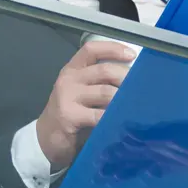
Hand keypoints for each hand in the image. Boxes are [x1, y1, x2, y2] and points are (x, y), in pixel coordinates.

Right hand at [35, 41, 135, 171]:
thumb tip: (134, 76)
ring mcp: (68, 97)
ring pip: (106, 93)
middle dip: (127, 78)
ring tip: (135, 105)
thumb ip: (99, 81)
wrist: (46, 138)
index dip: (113, 49)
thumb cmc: (70, 112)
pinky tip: (122, 121)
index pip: (91, 49)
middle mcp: (69, 80)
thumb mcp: (80, 91)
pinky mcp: (69, 116)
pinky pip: (99, 115)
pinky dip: (114, 117)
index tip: (132, 55)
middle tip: (141, 88)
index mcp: (72, 69)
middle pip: (104, 71)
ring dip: (124, 99)